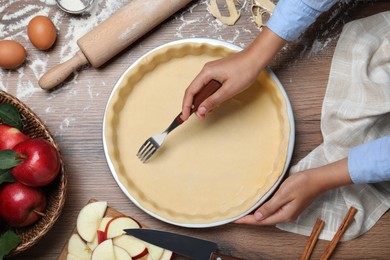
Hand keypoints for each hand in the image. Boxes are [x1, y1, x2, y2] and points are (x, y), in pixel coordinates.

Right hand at [181, 27, 285, 120]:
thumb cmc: (245, 70)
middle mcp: (206, 71)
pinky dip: (209, 96)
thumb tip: (200, 110)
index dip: (186, 105)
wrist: (256, 58)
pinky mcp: (217, 72)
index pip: (190, 91)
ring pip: (202, 89)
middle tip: (200, 117)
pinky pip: (208, 86)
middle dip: (195, 105)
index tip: (185, 117)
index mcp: (206, 73)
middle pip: (194, 90)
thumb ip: (213, 101)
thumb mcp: (229, 90)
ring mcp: (211, 71)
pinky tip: (214, 104)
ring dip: (202, 101)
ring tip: (207, 112)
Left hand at [235, 159, 351, 224]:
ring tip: (244, 213)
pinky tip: (259, 206)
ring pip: (269, 215)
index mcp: (284, 214)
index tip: (235, 220)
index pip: (261, 220)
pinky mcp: (290, 205)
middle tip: (236, 217)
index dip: (247, 220)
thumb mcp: (283, 194)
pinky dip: (264, 210)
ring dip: (256, 215)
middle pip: (264, 220)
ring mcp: (289, 211)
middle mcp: (286, 216)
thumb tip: (257, 217)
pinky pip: (274, 210)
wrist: (318, 179)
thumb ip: (270, 206)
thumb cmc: (302, 184)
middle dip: (250, 219)